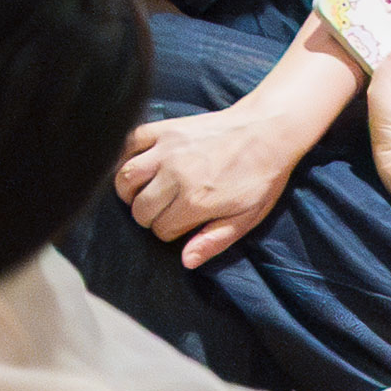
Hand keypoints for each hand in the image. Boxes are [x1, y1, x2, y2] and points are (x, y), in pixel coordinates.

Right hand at [114, 95, 313, 265]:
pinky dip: (125, 157)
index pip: (161, 229)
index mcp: (196, 200)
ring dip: (129, 192)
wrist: (266, 131)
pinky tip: (138, 167)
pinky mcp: (164, 129)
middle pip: (140, 209)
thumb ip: (214, 240)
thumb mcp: (246, 217)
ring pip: (125, 178)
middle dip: (149, 217)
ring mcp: (167, 150)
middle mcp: (175, 175)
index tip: (181, 225)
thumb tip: (185, 261)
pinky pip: (128, 144)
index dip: (169, 232)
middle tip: (163, 212)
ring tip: (143, 194)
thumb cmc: (260, 178)